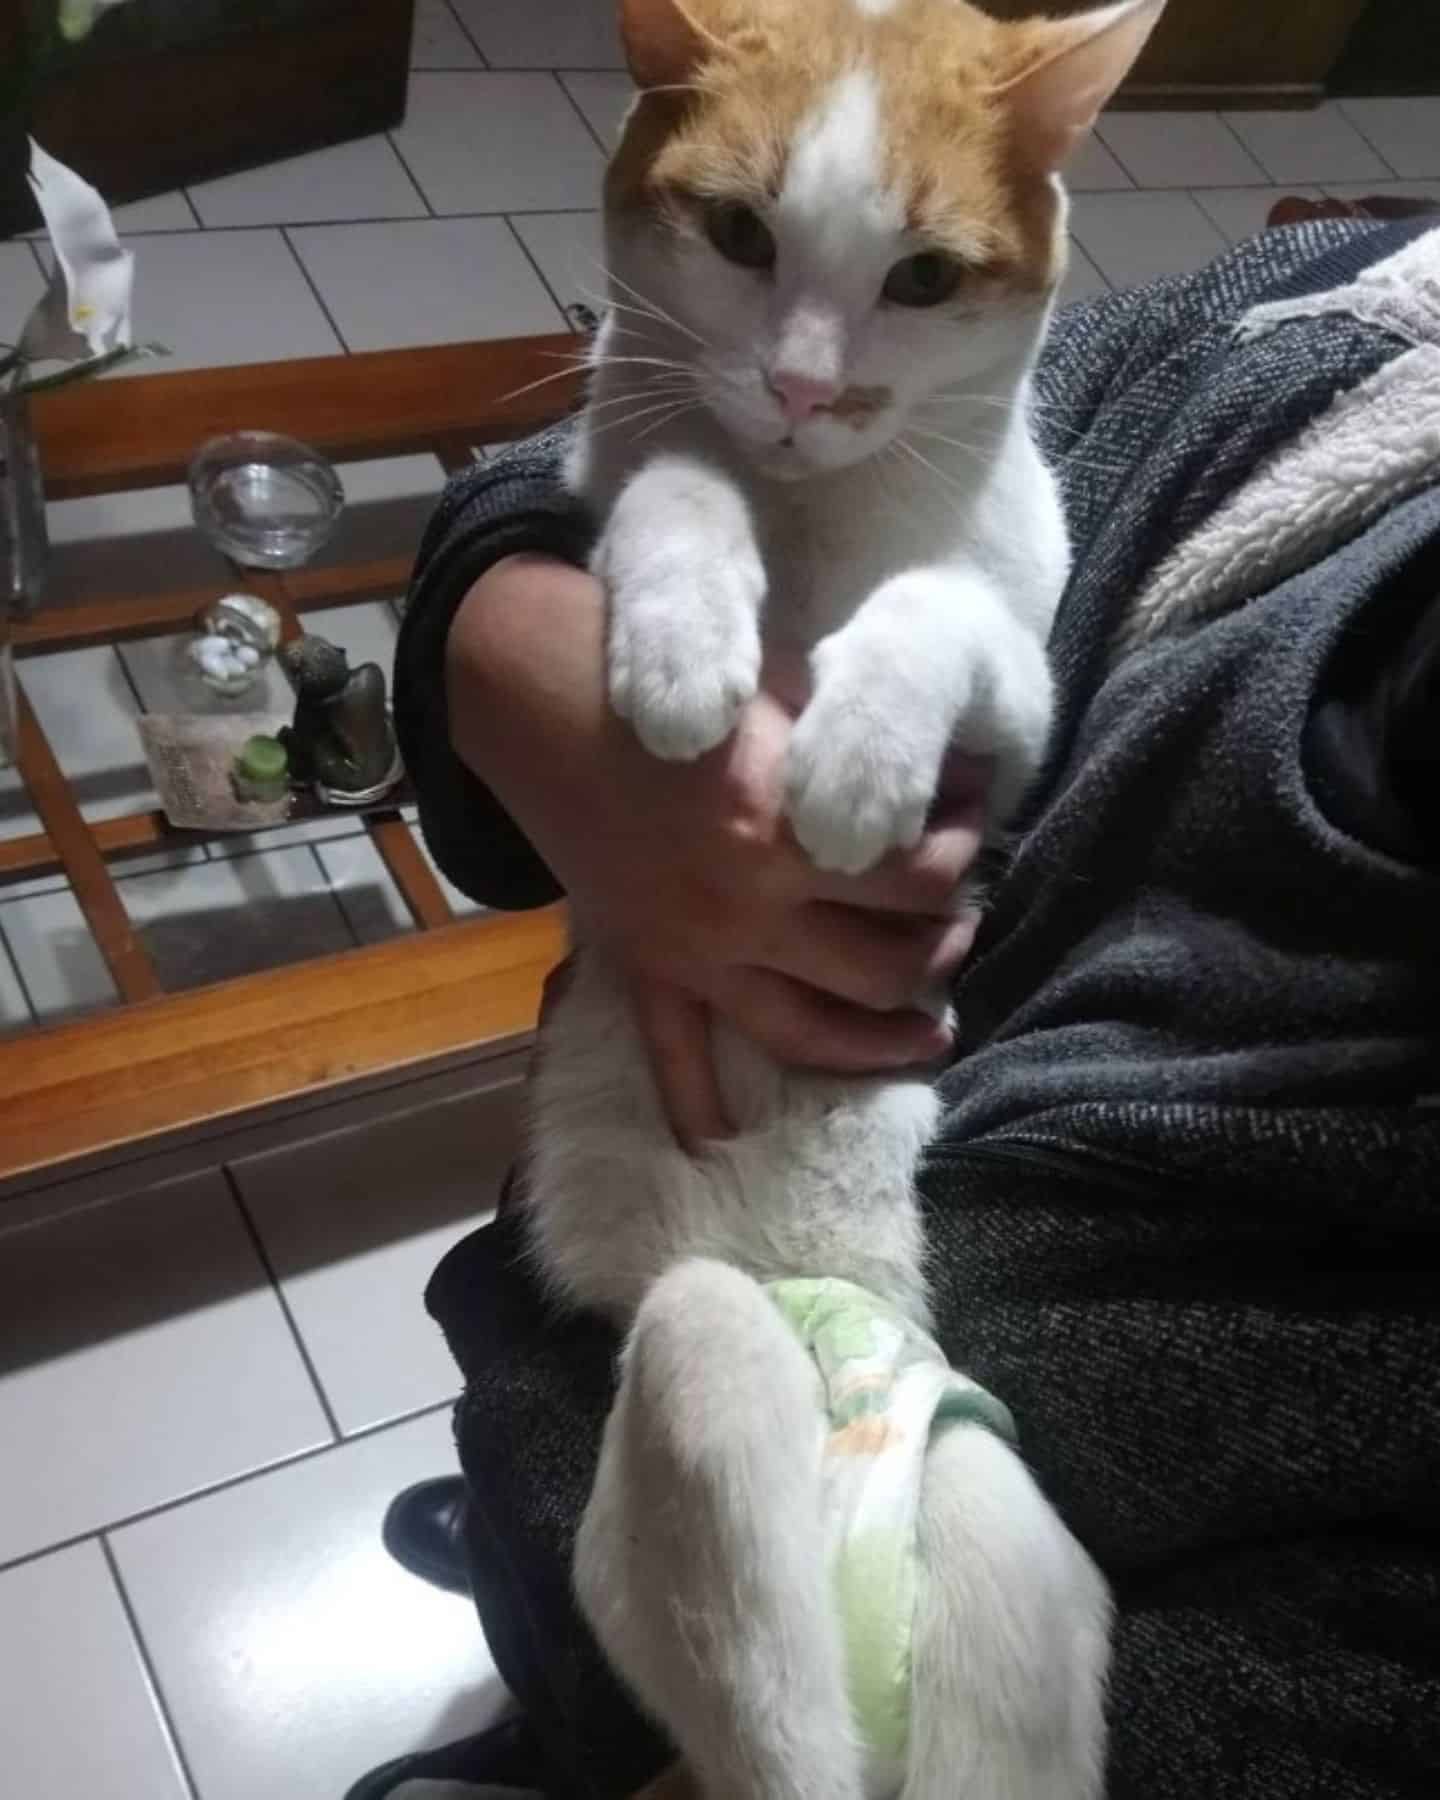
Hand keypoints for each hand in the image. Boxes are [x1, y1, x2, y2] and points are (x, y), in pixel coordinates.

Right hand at [447, 554, 988, 1148]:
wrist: (544, 704)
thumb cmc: (675, 691)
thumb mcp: (782, 699)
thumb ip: (856, 749)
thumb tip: (953, 776)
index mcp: (785, 829)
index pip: (919, 875)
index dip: (965, 849)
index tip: (976, 823)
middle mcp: (746, 909)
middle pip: (885, 967)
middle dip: (942, 951)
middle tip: (960, 930)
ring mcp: (693, 953)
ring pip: (808, 1031)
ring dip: (882, 1042)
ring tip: (930, 1034)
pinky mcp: (645, 970)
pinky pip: (673, 1058)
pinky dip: (696, 1108)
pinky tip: (723, 1143)